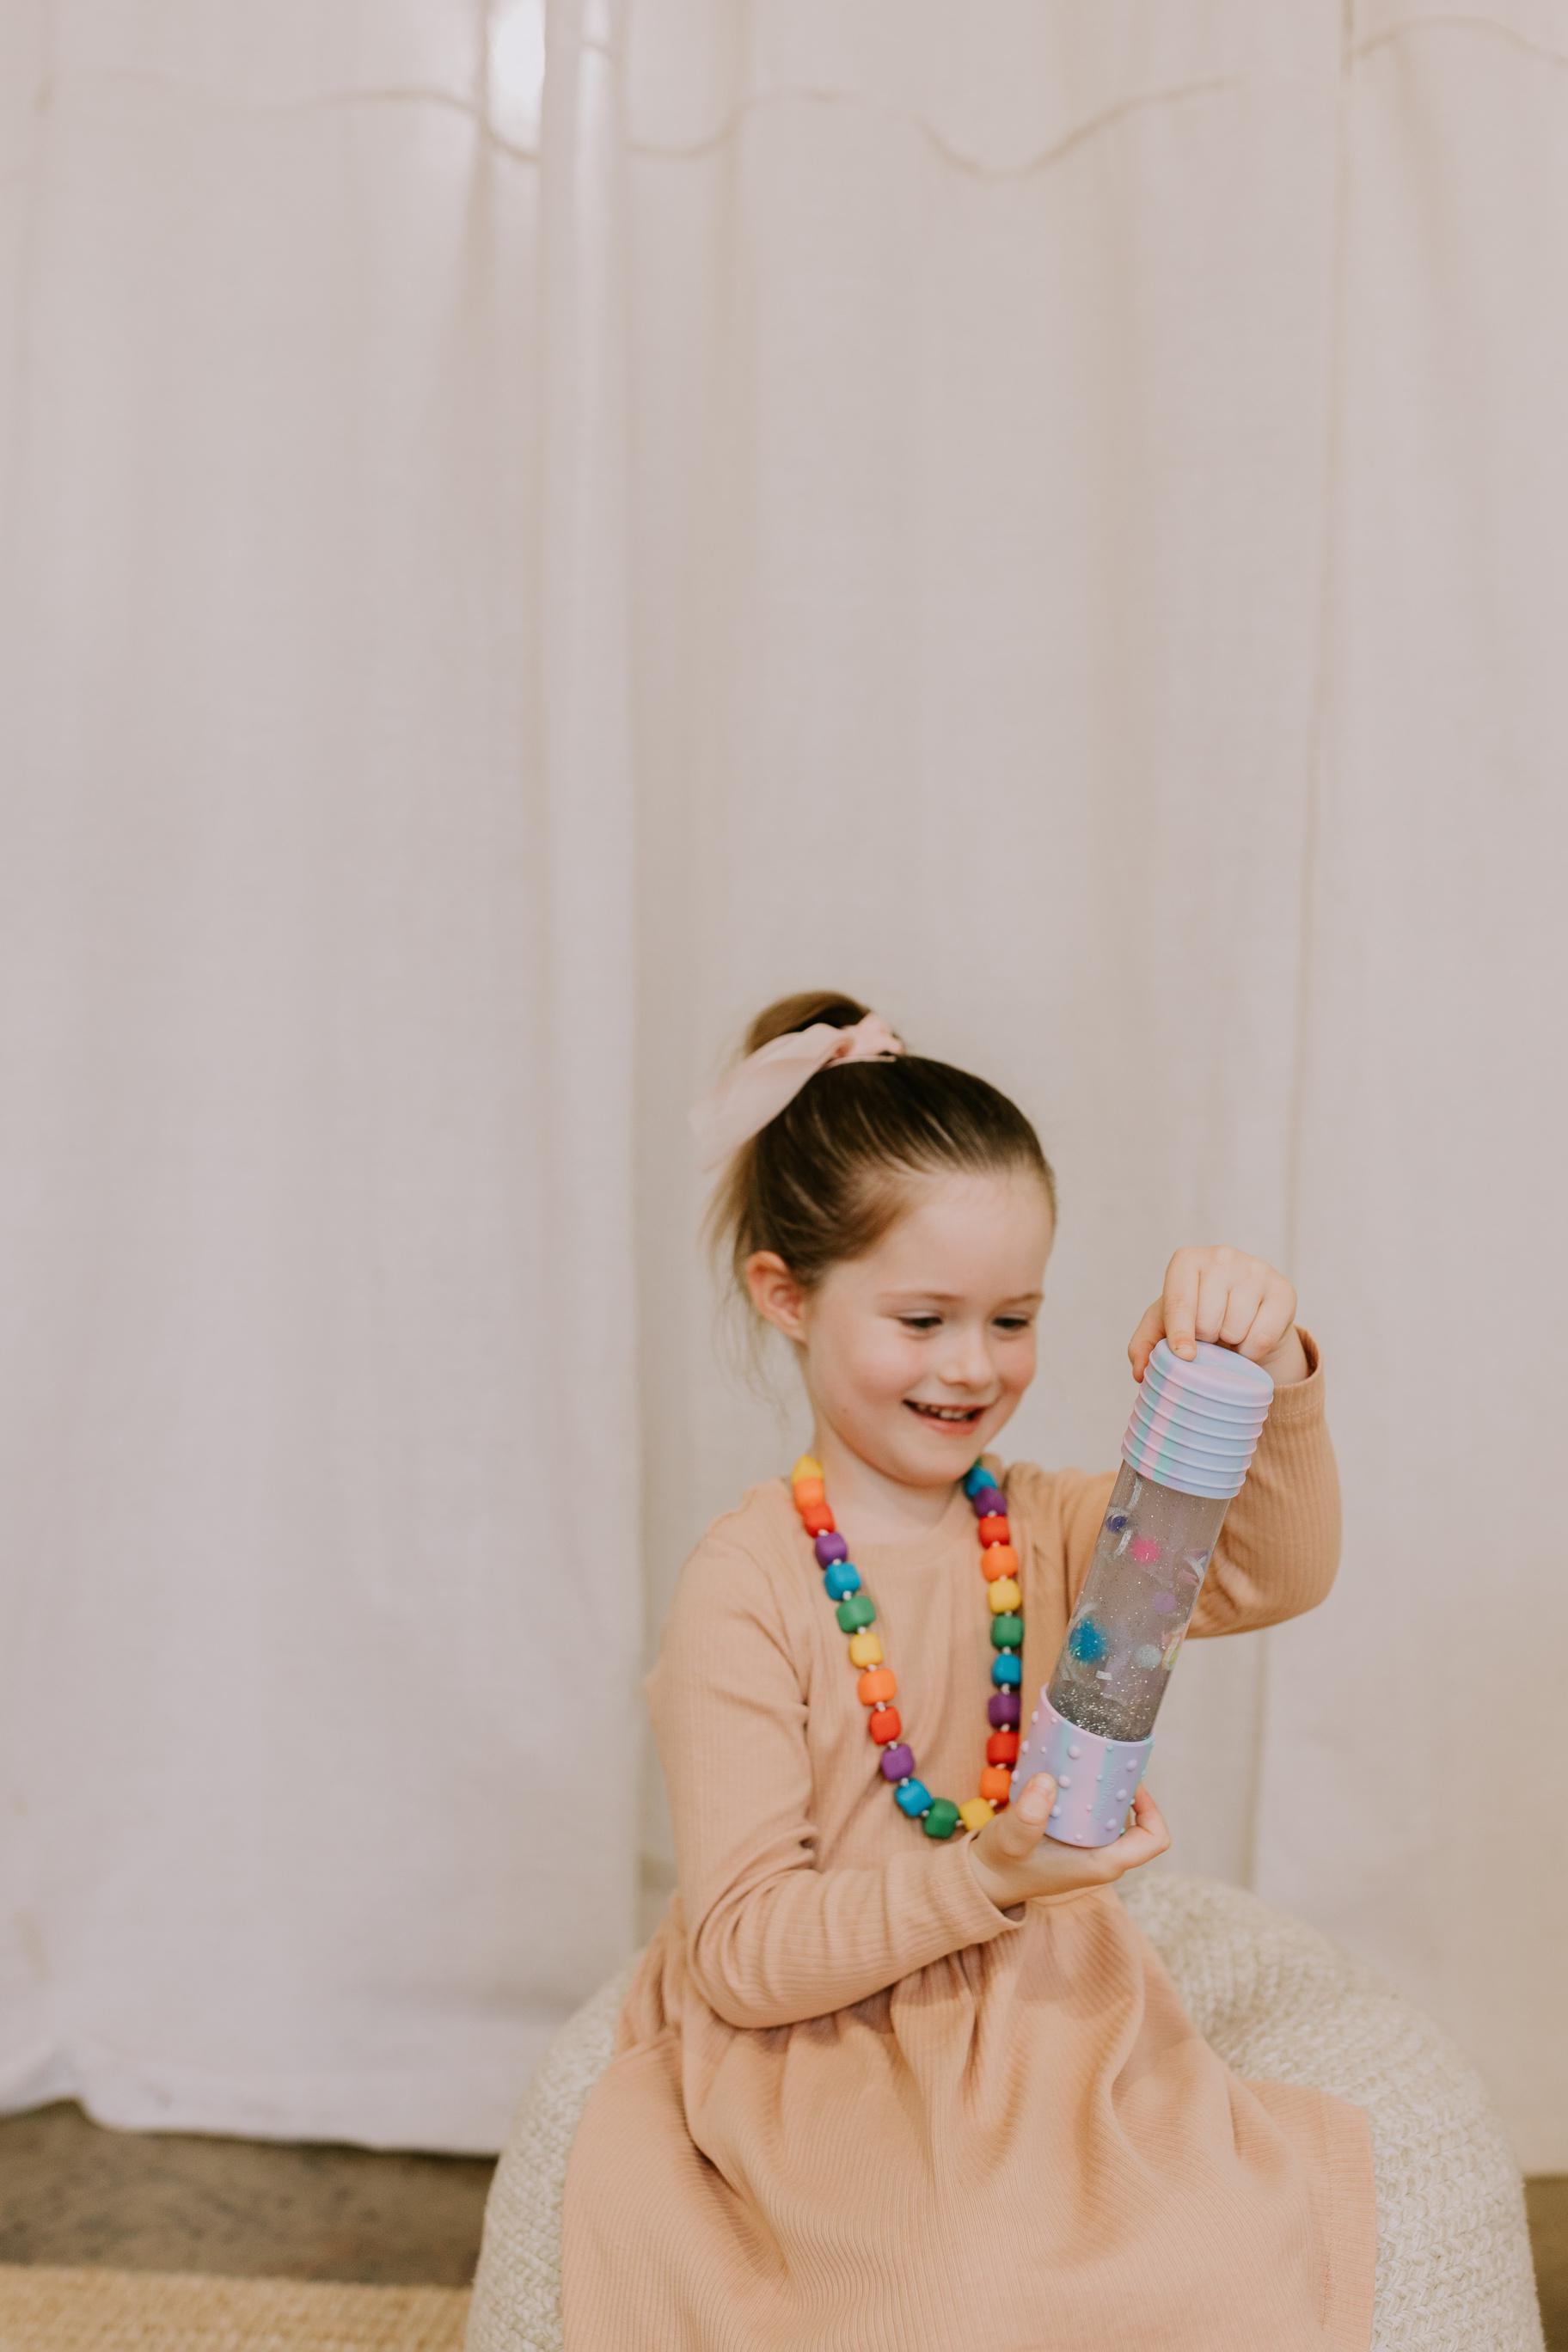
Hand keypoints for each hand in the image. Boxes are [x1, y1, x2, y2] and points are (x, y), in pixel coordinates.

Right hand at [967, 1772, 1170, 1911]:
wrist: (985, 1877)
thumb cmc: (1003, 1864)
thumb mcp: (1011, 1839)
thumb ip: (1027, 1816)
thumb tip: (1048, 1782)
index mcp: (1103, 1863)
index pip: (1153, 1839)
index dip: (1152, 1808)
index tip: (1130, 1782)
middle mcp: (1103, 1857)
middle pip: (1138, 1820)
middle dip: (1126, 1789)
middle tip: (1105, 1759)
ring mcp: (1089, 1849)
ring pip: (1115, 1815)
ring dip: (1106, 1788)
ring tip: (1089, 1760)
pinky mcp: (1075, 1840)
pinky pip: (1095, 1814)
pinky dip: (1089, 1793)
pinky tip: (1070, 1773)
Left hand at [1127, 1245, 1306, 1384]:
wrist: (1246, 1313)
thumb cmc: (1199, 1316)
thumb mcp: (1164, 1326)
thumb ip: (1143, 1346)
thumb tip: (1140, 1371)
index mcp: (1187, 1260)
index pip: (1180, 1301)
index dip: (1179, 1334)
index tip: (1184, 1355)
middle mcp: (1222, 1256)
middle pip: (1208, 1319)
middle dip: (1206, 1338)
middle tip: (1211, 1335)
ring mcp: (1255, 1269)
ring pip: (1236, 1328)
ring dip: (1230, 1344)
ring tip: (1229, 1333)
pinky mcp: (1283, 1289)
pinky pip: (1263, 1336)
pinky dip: (1253, 1350)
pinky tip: (1249, 1339)